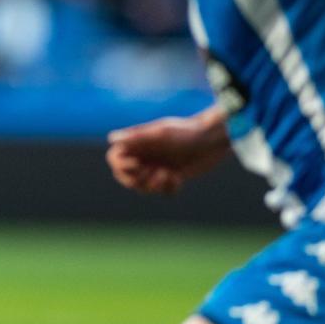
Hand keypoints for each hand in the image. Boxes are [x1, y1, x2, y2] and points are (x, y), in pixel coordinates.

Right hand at [106, 113, 231, 194]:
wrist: (213, 139)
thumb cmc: (186, 132)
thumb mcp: (161, 134)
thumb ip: (136, 137)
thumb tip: (111, 138)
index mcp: (138, 143)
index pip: (115, 158)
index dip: (120, 166)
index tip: (137, 165)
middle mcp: (145, 156)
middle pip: (125, 176)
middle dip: (137, 180)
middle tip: (153, 172)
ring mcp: (157, 166)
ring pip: (143, 187)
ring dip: (154, 185)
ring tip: (169, 174)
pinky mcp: (172, 176)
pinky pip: (162, 191)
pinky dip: (169, 188)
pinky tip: (179, 178)